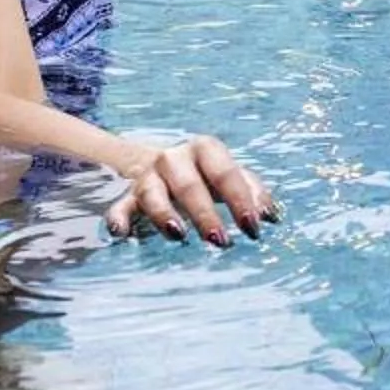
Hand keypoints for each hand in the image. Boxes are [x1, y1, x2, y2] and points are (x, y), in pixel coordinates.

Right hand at [110, 134, 276, 245]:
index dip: (240, 200)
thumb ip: (252, 190)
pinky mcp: (128, 195)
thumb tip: (271, 215)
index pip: (226, 173)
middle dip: (205, 213)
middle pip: (189, 184)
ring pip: (152, 192)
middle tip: (219, 240)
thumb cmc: (206, 173)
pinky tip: (120, 234)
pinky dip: (118, 218)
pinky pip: (119, 206)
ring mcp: (149, 176)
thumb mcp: (229, 175)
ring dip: (164, 214)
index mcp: (205, 149)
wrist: (160, 161)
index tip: (252, 227)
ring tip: (178, 235)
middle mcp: (174, 158)